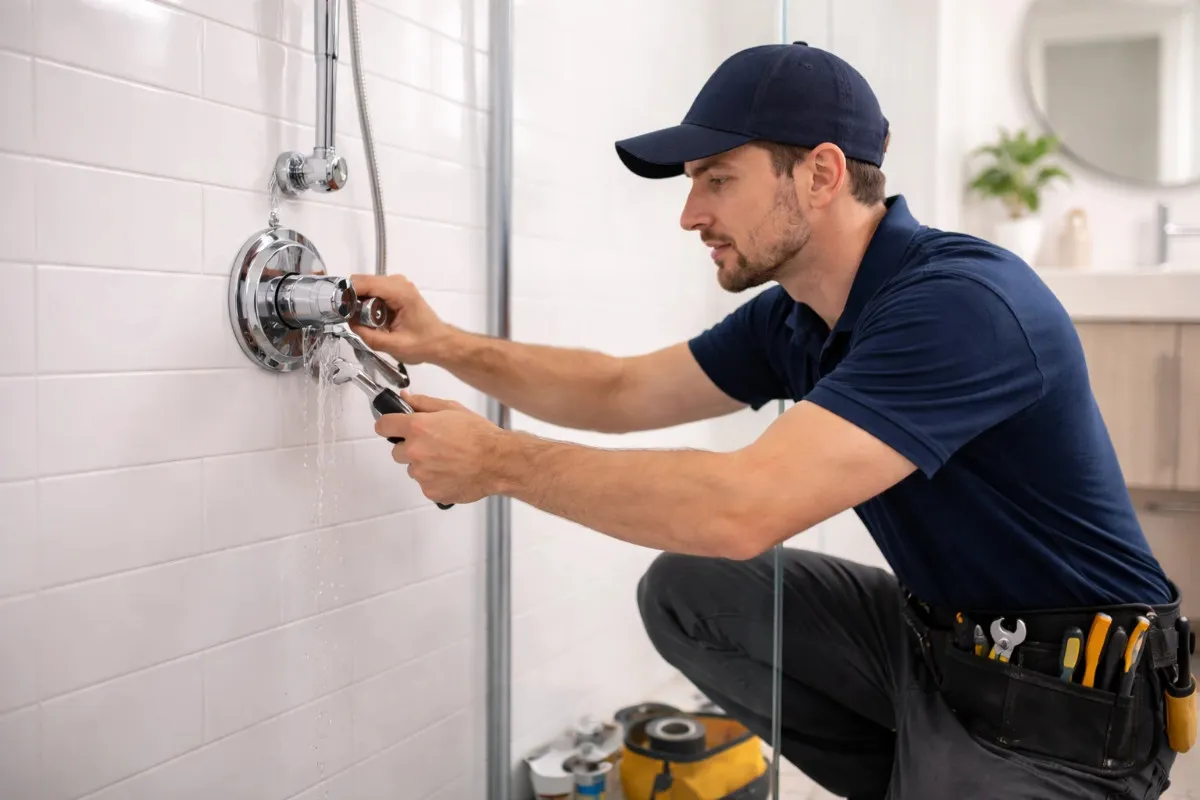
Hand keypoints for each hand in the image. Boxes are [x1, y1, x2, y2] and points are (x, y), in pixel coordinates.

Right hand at [348, 274, 454, 364]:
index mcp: (400, 293)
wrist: (440, 343)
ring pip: (365, 286)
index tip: (340, 309)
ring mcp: (397, 284)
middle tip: (355, 321)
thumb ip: (369, 335)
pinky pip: (372, 291)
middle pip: (362, 282)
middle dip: (352, 300)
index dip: (347, 294)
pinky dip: (367, 303)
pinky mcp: (395, 290)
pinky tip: (374, 319)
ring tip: (368, 322)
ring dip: (360, 303)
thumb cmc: (424, 343)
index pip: (364, 283)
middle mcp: (399, 283)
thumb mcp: (394, 346)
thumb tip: (350, 323)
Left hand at [375, 392, 509, 504]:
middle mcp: (416, 451)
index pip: (383, 426)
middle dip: (410, 448)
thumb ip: (424, 403)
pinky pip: (425, 485)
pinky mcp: (430, 490)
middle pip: (396, 451)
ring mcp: (422, 473)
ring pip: (412, 469)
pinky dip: (435, 481)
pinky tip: (452, 472)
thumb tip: (406, 399)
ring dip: (423, 465)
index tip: (392, 427)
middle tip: (433, 446)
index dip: (388, 425)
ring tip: (447, 460)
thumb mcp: (452, 409)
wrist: (499, 462)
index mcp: (418, 427)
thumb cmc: (480, 436)